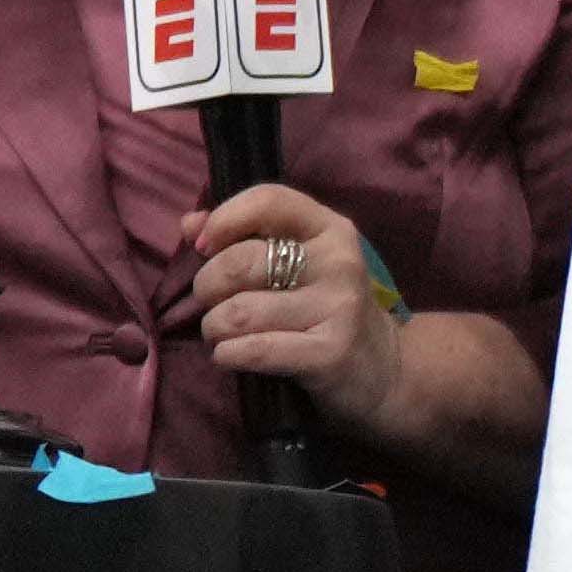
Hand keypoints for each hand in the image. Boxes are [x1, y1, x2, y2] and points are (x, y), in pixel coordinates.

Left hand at [188, 180, 397, 421]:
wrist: (382, 370)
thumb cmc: (326, 310)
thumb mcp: (298, 265)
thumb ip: (245, 237)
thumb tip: (189, 224)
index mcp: (330, 229)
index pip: (269, 200)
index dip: (224, 219)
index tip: (204, 246)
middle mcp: (338, 262)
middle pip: (241, 262)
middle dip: (208, 287)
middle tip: (212, 304)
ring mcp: (337, 307)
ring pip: (239, 312)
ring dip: (214, 328)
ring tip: (222, 334)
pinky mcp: (329, 353)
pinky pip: (255, 350)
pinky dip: (227, 354)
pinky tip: (229, 356)